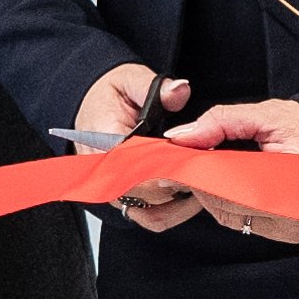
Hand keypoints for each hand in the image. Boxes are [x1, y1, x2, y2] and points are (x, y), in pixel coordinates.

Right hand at [78, 66, 208, 234]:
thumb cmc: (111, 96)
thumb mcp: (133, 80)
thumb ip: (157, 88)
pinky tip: (192, 194)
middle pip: (143, 192)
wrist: (95, 108)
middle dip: (176, 181)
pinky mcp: (126, 201)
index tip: (186, 160)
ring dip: (178, 200)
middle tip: (202, 168)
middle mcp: (104, 172)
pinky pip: (151, 218)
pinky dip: (174, 211)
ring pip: (149, 210)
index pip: (131, 165)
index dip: (162, 166)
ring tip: (200, 179)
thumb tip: (179, 91)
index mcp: (101, 140)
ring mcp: (114, 190)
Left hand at [152, 96, 298, 243]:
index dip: (200, 173)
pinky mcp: (285, 235)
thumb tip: (182, 136)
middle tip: (187, 161)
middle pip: (225, 204)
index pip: (228, 185)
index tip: (180, 158)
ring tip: (212, 167)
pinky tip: (231, 183)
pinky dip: (229, 202)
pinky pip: (242, 222)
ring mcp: (289, 231)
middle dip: (203, 182)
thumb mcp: (270, 115)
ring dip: (214, 193)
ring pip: (229, 216)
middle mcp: (292, 219)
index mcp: (291, 186)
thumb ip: (223, 121)